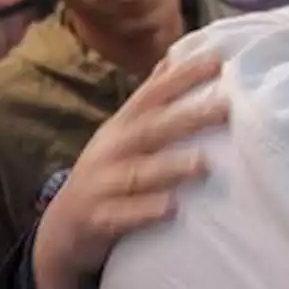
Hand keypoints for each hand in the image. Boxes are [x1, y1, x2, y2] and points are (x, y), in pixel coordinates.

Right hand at [34, 55, 229, 288]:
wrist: (62, 230)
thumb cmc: (109, 173)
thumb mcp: (123, 134)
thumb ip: (150, 100)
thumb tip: (176, 58)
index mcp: (122, 126)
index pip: (152, 95)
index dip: (181, 77)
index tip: (216, 61)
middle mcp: (111, 150)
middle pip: (150, 130)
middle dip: (187, 117)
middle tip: (225, 107)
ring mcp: (101, 184)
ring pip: (137, 173)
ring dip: (169, 167)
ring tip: (203, 163)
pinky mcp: (98, 219)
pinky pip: (122, 216)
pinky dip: (145, 211)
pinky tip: (172, 208)